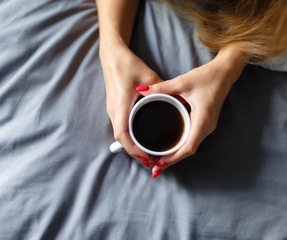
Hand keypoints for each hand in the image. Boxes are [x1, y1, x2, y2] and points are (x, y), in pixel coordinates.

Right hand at [100, 43, 162, 162]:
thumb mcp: (147, 74)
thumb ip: (160, 89)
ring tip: (147, 151)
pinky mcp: (114, 108)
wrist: (111, 56)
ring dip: (131, 145)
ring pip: (120, 134)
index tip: (146, 156)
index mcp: (121, 105)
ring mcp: (112, 110)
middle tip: (152, 158)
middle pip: (121, 139)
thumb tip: (175, 100)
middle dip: (134, 152)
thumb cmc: (126, 64)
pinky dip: (129, 136)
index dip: (133, 148)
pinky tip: (140, 137)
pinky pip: (120, 127)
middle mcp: (113, 111)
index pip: (122, 134)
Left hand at [136, 45, 246, 177]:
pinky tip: (171, 148)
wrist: (225, 72)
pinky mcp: (205, 123)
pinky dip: (181, 146)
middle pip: (188, 150)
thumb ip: (161, 87)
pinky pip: (192, 139)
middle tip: (154, 168)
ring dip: (176, 155)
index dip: (173, 157)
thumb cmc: (207, 77)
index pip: (188, 146)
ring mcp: (208, 126)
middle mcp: (207, 126)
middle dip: (172, 160)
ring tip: (159, 161)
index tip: (159, 162)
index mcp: (203, 119)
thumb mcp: (183, 81)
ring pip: (190, 146)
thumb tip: (142, 91)